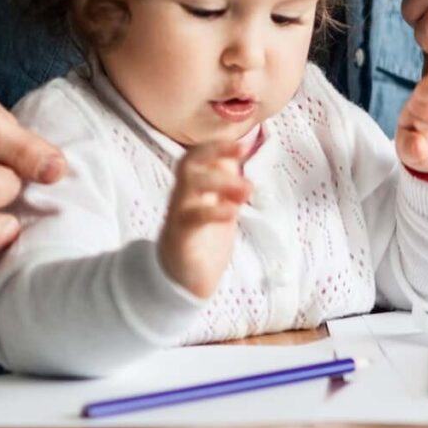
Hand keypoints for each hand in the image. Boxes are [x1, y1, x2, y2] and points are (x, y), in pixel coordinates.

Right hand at [159, 135, 253, 298]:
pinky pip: (191, 219)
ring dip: (219, 181)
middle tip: (243, 156)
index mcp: (192, 190)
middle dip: (213, 153)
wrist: (183, 281)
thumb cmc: (202, 241)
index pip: (197, 157)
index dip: (216, 146)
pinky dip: (213, 211)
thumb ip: (228, 188)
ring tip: (247, 189)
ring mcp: (179, 217)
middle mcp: (182, 198)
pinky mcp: (181, 238)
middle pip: (187, 165)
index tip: (243, 145)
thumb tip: (239, 164)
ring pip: (187, 186)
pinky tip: (232, 211)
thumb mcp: (220, 209)